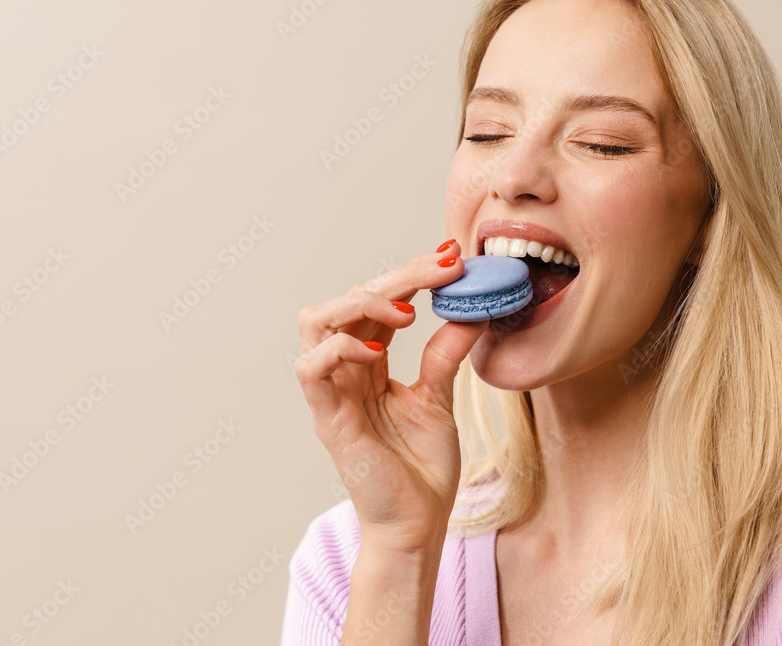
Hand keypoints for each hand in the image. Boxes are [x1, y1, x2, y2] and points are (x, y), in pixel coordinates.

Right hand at [295, 239, 487, 553]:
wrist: (418, 524)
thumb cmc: (422, 468)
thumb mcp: (440, 396)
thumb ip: (445, 353)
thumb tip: (470, 309)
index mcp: (367, 364)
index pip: (377, 303)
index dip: (408, 276)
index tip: (449, 258)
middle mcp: (344, 372)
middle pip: (348, 301)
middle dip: (395, 278)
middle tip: (440, 268)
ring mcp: (332, 394)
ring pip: (316, 321)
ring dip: (361, 303)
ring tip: (406, 310)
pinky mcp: (328, 419)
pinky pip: (311, 368)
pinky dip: (342, 349)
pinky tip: (381, 353)